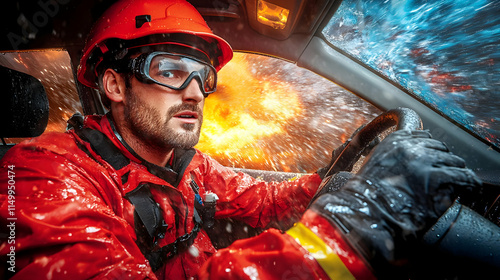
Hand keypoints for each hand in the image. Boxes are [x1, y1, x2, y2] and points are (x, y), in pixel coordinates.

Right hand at [310, 130, 480, 276]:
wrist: (364, 213)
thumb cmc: (365, 198)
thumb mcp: (372, 167)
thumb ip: (390, 156)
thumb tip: (404, 161)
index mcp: (394, 141)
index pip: (421, 132)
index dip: (428, 147)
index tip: (432, 156)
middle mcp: (409, 146)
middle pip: (440, 146)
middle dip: (441, 161)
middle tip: (441, 178)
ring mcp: (423, 161)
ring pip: (454, 160)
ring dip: (454, 174)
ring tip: (452, 187)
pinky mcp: (434, 178)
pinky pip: (463, 176)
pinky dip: (467, 185)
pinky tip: (466, 190)